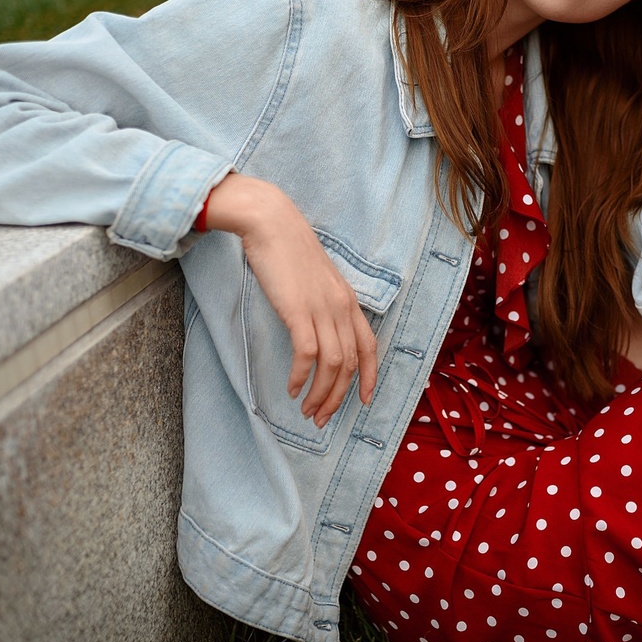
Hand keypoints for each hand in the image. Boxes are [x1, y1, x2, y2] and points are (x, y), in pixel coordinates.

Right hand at [206, 173, 377, 427]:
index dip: (370, 377)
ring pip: (332, 365)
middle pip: (350, 364)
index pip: (369, 346)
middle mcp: (342, 307)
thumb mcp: (316, 280)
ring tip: (307, 411)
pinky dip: (300, 377)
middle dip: (338, 397)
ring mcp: (322, 309)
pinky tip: (291, 389)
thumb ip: (323, 304)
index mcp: (349, 300)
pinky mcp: (298, 310)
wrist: (271, 223)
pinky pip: (307, 355)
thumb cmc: (288, 250)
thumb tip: (317, 330)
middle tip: (322, 418)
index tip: (364, 402)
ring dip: (320, 394)